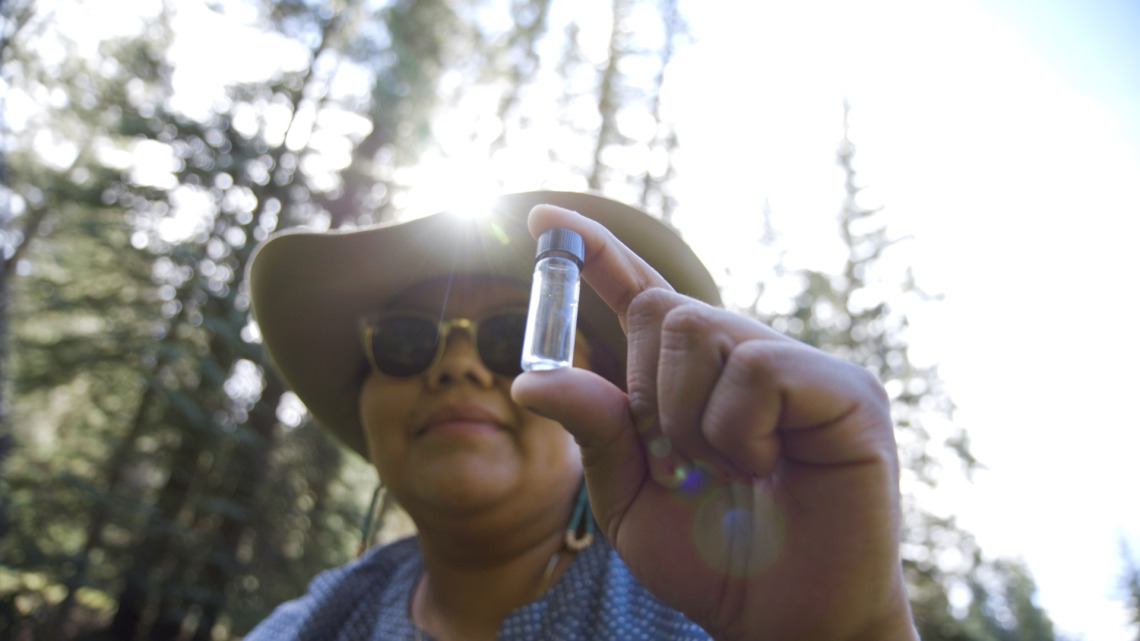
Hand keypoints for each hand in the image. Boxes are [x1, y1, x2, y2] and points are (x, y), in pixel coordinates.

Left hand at [511, 205, 917, 640]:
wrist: (783, 621)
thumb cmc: (712, 560)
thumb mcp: (630, 497)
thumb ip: (594, 429)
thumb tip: (532, 377)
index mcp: (697, 379)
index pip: (641, 297)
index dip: (594, 256)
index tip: (542, 217)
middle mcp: (749, 358)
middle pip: (663, 309)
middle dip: (648, 390)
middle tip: (683, 462)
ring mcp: (802, 368)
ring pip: (702, 328)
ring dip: (688, 417)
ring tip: (731, 473)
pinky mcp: (845, 389)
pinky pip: (757, 367)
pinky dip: (737, 430)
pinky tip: (768, 468)